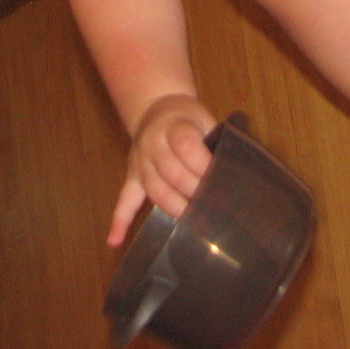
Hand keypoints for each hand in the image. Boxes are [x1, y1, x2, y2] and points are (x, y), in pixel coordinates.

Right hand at [107, 94, 217, 246]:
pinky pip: (124, 199)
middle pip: (172, 173)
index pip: (187, 147)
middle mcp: (152, 144)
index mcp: (174, 126)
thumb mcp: (205, 119)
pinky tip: (115, 240)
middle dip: (196, 192)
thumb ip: (216, 142)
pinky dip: (119, 220)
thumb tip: (234, 173)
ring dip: (175, 208)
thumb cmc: (187, 119)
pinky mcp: (132, 177)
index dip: (204, 166)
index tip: (221, 181)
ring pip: (154, 190)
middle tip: (215, 206)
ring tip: (195, 221)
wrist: (156, 108)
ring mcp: (139, 162)